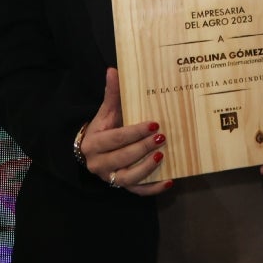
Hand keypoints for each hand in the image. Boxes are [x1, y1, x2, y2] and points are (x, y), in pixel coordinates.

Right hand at [80, 68, 171, 195]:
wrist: (93, 150)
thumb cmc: (104, 128)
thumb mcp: (107, 112)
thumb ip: (113, 94)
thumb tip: (114, 70)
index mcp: (93, 144)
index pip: (115, 138)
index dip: (134, 132)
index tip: (154, 123)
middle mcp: (98, 164)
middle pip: (122, 158)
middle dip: (143, 147)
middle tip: (162, 136)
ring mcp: (109, 178)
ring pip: (128, 178)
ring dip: (147, 168)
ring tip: (163, 155)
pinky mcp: (121, 187)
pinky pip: (137, 192)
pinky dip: (153, 189)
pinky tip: (170, 181)